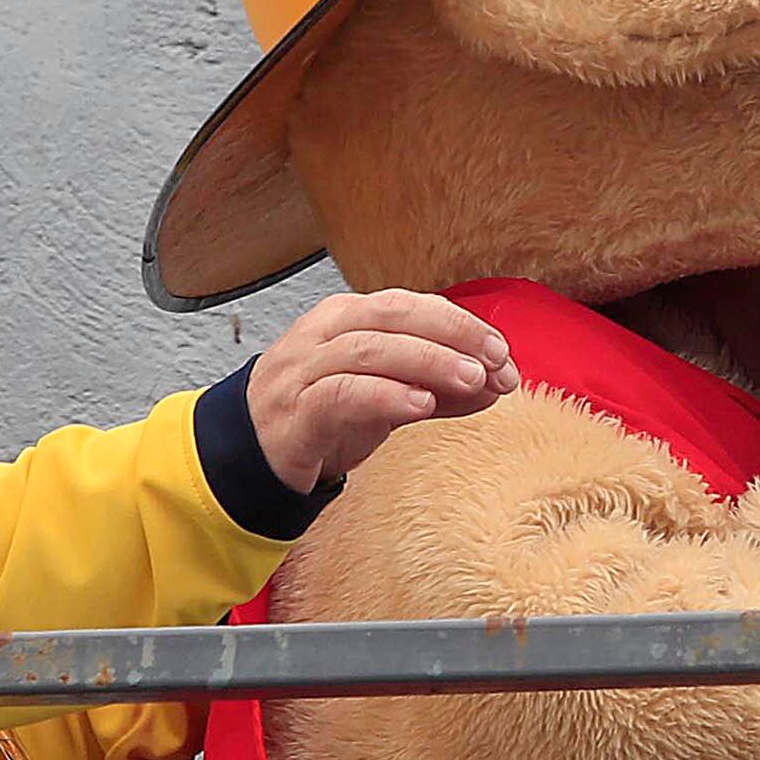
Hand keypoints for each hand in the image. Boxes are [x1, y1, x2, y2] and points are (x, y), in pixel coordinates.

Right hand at [248, 289, 517, 492]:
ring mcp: (301, 372)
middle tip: (496, 361)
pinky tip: (421, 405)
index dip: (461, 324)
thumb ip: (438, 386)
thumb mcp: (388, 394)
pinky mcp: (293, 415)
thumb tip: (497, 382)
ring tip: (470, 380)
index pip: (409, 305)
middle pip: (391, 316)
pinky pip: (340, 395)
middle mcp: (321, 335)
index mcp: (344, 317)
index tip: (504, 352)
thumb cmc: (322, 413)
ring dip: (426, 362)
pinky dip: (385, 396)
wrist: (255, 454)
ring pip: (367, 350)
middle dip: (451, 334)